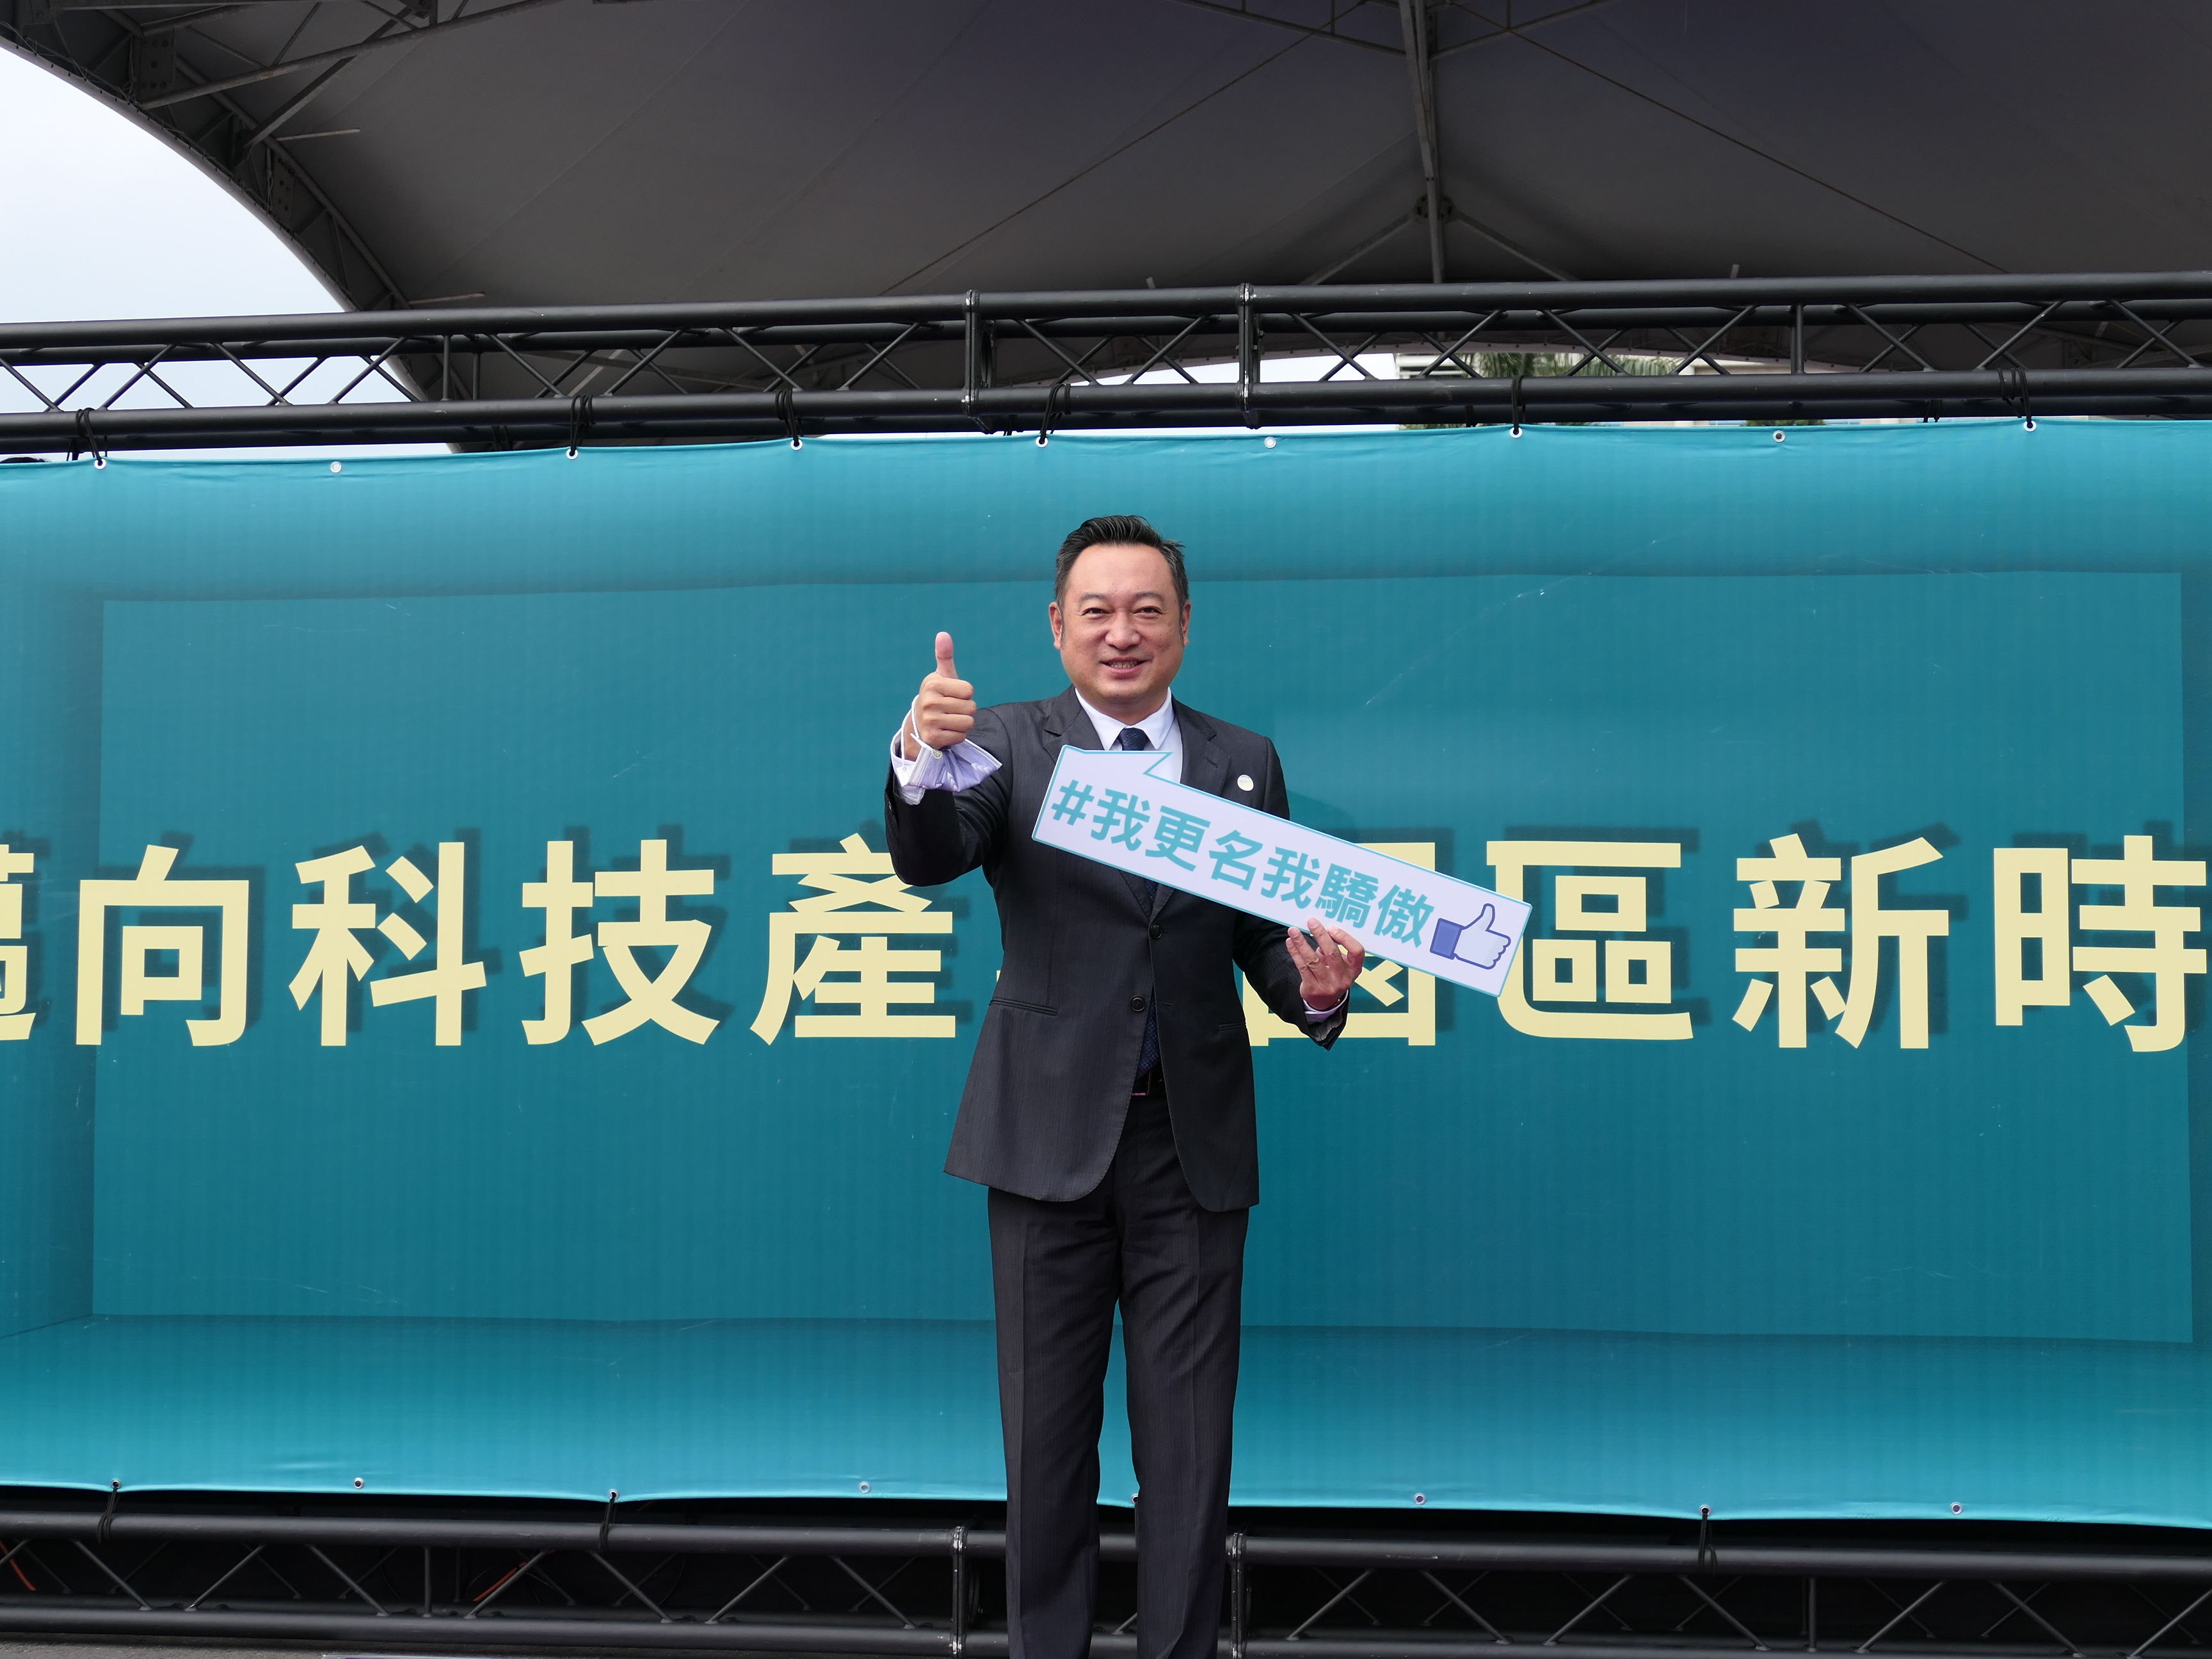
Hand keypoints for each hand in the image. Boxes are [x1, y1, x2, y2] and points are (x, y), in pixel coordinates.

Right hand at [904, 632, 975, 758]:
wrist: (919, 724)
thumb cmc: (937, 696)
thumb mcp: (941, 676)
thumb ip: (945, 656)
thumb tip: (943, 634)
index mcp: (933, 684)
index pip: (969, 690)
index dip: (965, 694)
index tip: (952, 695)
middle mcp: (929, 702)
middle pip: (971, 707)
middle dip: (965, 710)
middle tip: (951, 710)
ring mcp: (930, 721)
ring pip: (968, 723)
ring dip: (963, 723)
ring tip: (949, 720)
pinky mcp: (933, 737)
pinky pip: (961, 736)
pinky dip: (957, 735)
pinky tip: (946, 731)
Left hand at [1287, 918, 1364, 1011]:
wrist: (1324, 1001)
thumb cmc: (1333, 974)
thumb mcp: (1340, 964)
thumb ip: (1333, 948)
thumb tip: (1318, 927)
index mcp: (1354, 969)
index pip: (1357, 951)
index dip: (1345, 938)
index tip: (1331, 927)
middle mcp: (1343, 978)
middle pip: (1332, 953)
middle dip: (1320, 935)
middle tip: (1311, 921)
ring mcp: (1328, 985)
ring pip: (1313, 960)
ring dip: (1302, 943)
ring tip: (1293, 931)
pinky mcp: (1313, 989)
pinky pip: (1302, 967)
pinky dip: (1295, 953)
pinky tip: (1290, 943)